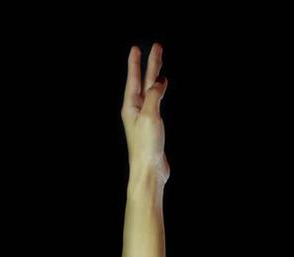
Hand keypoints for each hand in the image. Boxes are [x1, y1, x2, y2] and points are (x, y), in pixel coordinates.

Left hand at [121, 43, 169, 184]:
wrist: (149, 171)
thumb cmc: (146, 146)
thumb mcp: (150, 115)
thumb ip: (154, 95)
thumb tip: (159, 82)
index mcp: (131, 106)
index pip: (133, 79)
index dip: (135, 63)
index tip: (135, 49)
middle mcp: (136, 110)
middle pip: (144, 82)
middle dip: (150, 65)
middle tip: (157, 48)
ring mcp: (144, 118)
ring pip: (151, 91)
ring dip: (155, 77)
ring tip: (160, 64)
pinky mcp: (153, 126)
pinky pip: (156, 102)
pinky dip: (159, 92)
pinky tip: (162, 88)